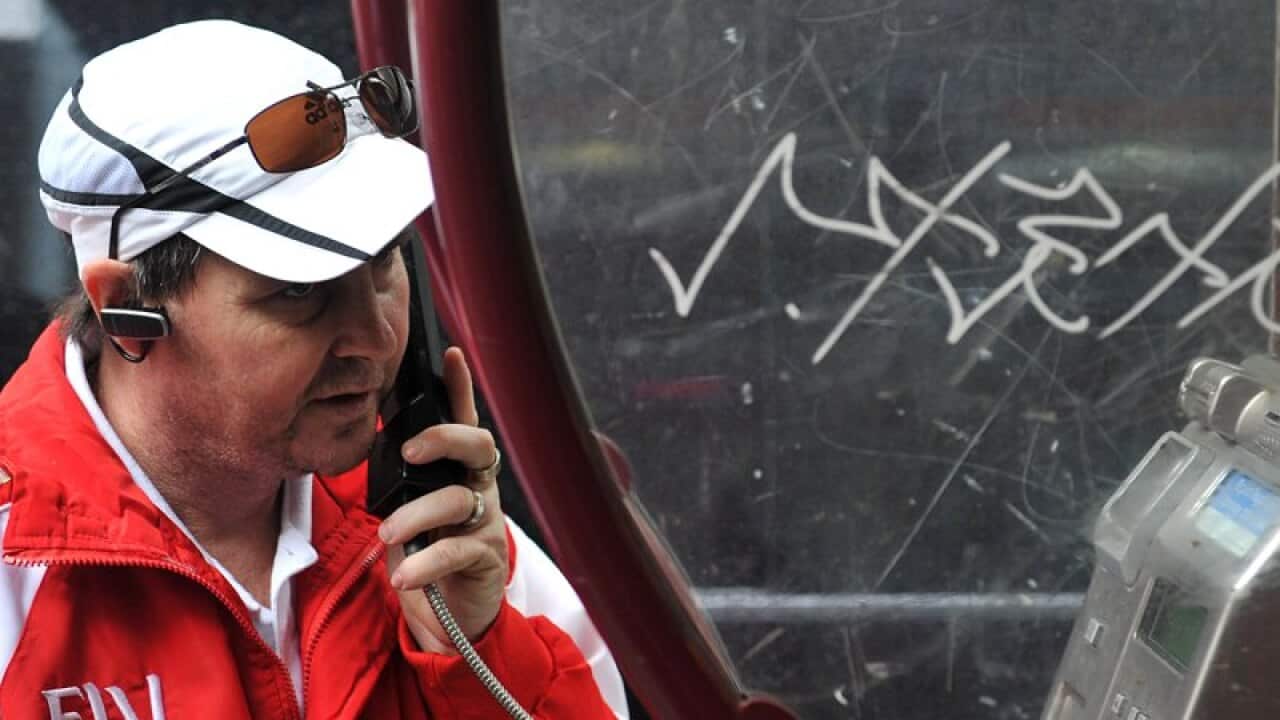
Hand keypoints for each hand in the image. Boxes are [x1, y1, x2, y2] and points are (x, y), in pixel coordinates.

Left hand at [377, 346, 507, 653]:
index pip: (464, 418)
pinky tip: (403, 575)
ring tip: (387, 533)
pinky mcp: (484, 559)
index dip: (460, 386)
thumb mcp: (412, 505)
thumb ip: (404, 474)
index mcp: (459, 470)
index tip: (450, 353)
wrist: (452, 613)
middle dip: (444, 438)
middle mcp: (479, 487)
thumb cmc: (428, 549)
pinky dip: (425, 563)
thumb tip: (368, 427)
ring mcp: (486, 521)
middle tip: (409, 451)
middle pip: (479, 444)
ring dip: (417, 514)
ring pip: (458, 499)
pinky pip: (456, 551)